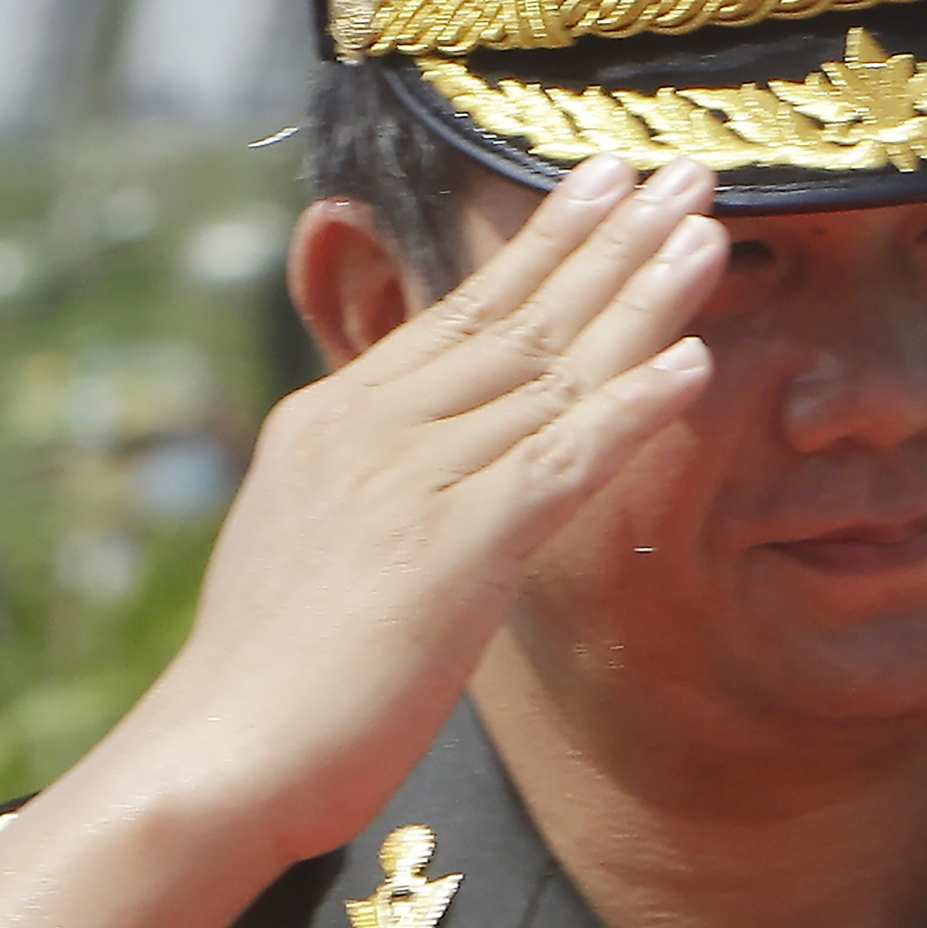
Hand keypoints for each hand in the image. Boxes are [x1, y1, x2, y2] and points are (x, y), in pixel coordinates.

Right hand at [100, 158, 720, 869]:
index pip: (461, 315)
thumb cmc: (268, 680)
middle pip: (514, 316)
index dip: (545, 246)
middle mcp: (371, 429)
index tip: (606, 182)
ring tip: (710, 232)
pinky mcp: (449, 551)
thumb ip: (376, 492)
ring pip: (546, 372)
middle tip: (685, 170)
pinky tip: (693, 366)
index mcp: (336, 421)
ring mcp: (410, 482)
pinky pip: (557, 464)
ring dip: (638, 299)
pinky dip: (629, 411)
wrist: (217, 757)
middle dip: (608, 238)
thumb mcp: (316, 550)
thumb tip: (423, 478)